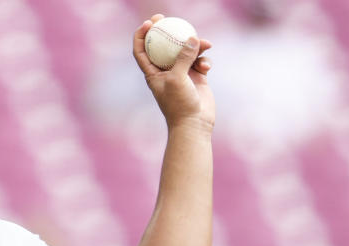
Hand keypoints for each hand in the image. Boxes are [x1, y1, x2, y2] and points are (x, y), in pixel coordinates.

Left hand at [133, 14, 214, 130]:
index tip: (149, 22)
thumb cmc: (179, 104)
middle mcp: (165, 71)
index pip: (141, 51)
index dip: (141, 35)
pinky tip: (207, 67)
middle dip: (167, 31)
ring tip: (206, 44)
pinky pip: (200, 60)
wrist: (194, 124)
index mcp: (152, 73)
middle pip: (163, 46)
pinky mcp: (197, 76)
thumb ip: (183, 57)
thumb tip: (191, 37)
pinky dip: (204, 61)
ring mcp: (182, 73)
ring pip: (187, 51)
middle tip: (171, 18)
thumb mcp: (177, 78)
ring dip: (196, 45)